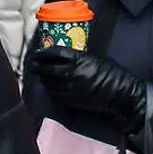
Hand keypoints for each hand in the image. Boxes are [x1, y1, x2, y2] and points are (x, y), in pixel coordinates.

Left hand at [30, 47, 148, 133]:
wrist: (119, 93)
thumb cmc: (112, 73)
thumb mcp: (95, 59)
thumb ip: (79, 58)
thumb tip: (65, 58)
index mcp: (79, 59)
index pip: (55, 53)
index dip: (43, 53)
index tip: (37, 53)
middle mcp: (72, 73)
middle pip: (48, 69)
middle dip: (38, 66)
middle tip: (33, 65)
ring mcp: (71, 87)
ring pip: (49, 83)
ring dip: (43, 79)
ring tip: (40, 76)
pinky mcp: (72, 100)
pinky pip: (55, 95)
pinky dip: (50, 91)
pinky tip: (49, 89)